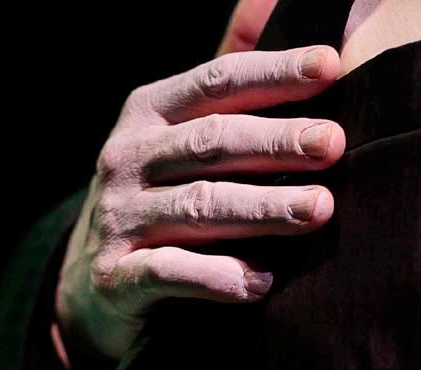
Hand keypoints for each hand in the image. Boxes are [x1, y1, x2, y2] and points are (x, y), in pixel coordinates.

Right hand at [53, 43, 346, 362]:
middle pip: (210, 142)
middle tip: (331, 145)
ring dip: (261, 209)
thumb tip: (280, 11)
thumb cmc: (161, 200)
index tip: (330, 67)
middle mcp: (127, 159)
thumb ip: (226, 88)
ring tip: (317, 210)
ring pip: (197, 207)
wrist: (90, 291)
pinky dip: (217, 277)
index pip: (216, 82)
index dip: (273, 72)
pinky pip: (170, 273)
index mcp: (148, 113)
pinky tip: (260, 282)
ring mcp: (118, 219)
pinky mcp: (115, 279)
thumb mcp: (179, 136)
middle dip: (275, 141)